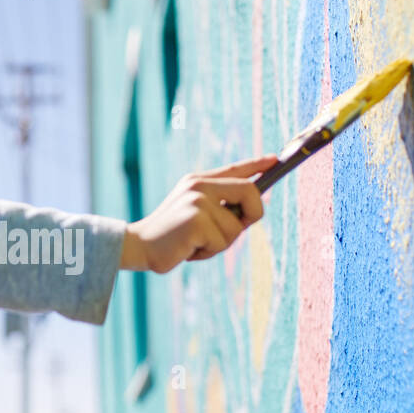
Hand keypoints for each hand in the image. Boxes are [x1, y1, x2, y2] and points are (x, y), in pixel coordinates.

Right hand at [120, 156, 276, 272]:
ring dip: (221, 244)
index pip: (235, 169)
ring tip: (196, 243)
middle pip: (250, 192)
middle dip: (253, 215)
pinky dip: (208, 252)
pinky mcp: (195, 220)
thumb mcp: (195, 214)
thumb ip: (221, 208)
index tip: (275, 159)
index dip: (258, 164)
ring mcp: (197, 201)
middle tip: (237, 228)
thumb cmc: (172, 237)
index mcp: (199, 181)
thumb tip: (255, 208)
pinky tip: (189, 250)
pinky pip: (221, 242)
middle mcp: (199, 185)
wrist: (138, 246)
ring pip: (236, 227)